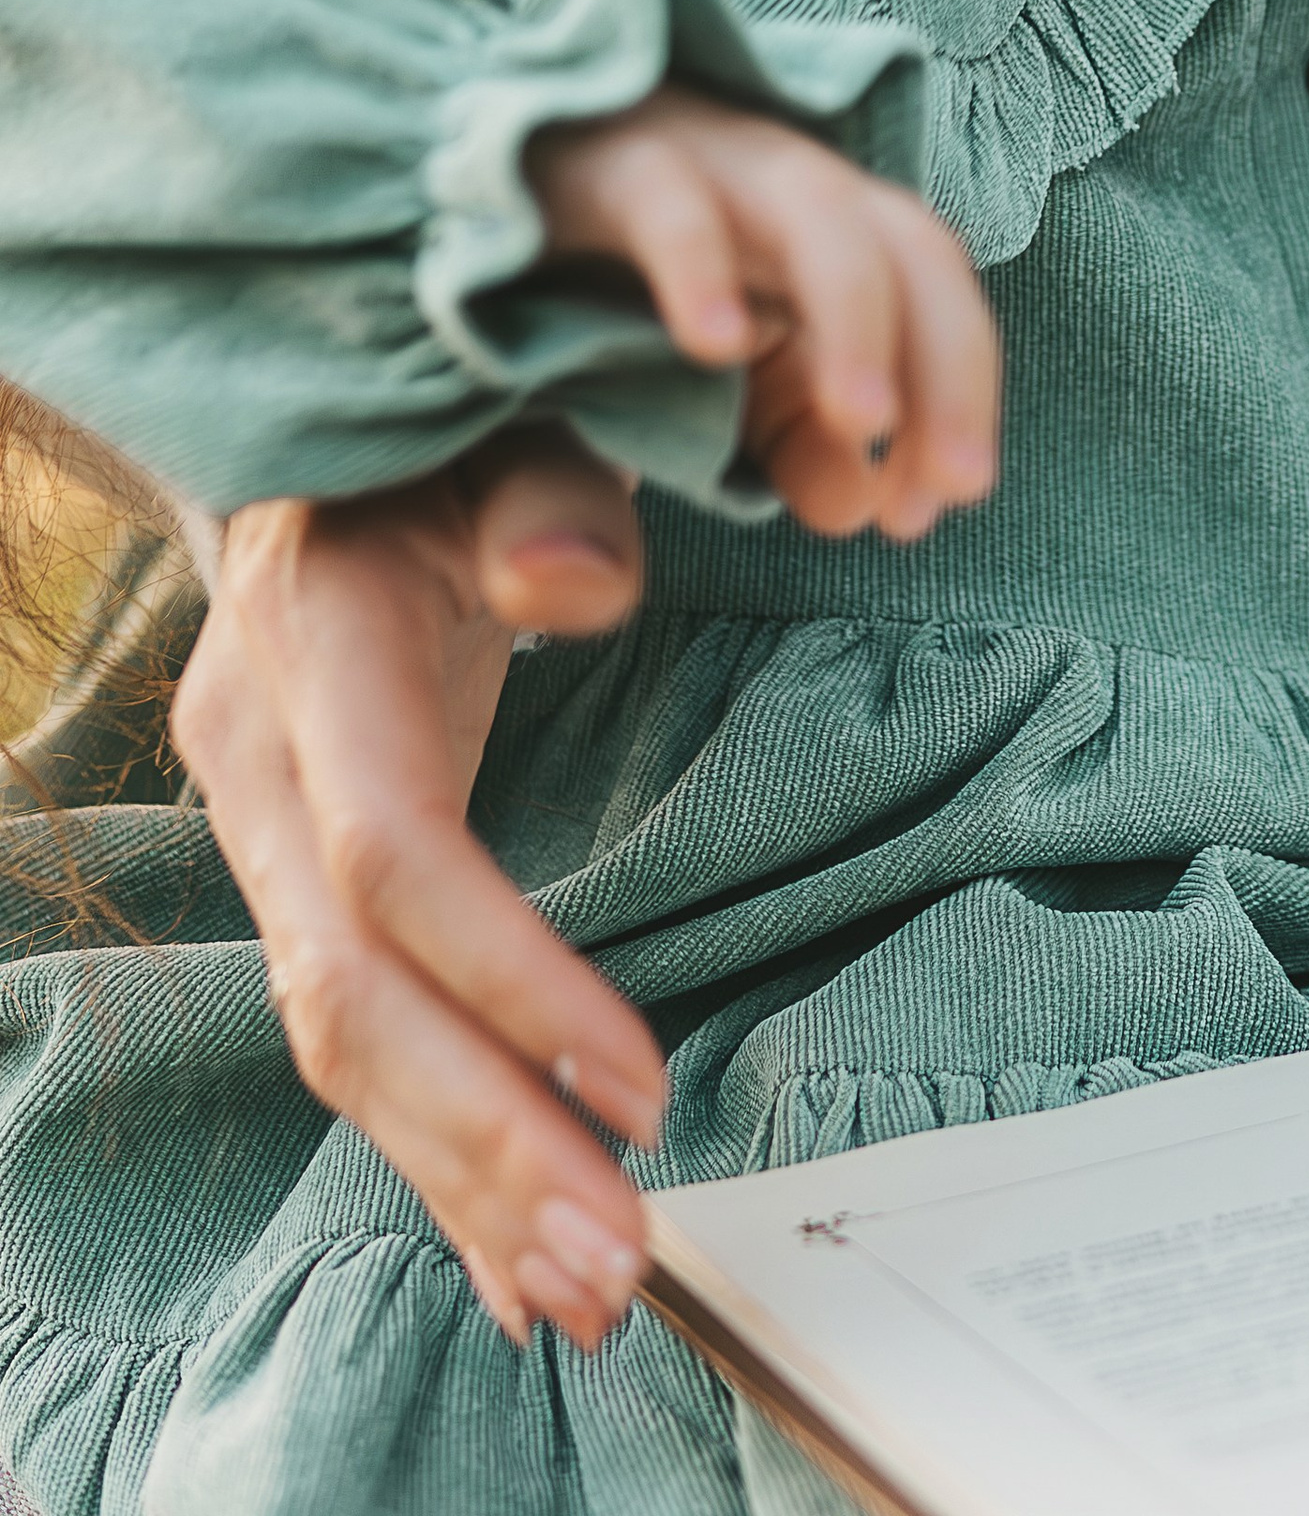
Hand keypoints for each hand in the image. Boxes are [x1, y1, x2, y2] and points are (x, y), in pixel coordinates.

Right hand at [173, 432, 667, 1352]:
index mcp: (312, 646)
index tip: (638, 1079)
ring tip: (588, 1290)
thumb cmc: (457, 425)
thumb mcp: (512, 425)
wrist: (335, 438)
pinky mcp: (301, 881)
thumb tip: (573, 584)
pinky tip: (511, 1254)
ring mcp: (266, 831)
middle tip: (616, 1258)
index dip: (507, 972)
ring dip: (463, 1176)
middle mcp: (263, 761)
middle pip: (350, 993)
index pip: (392, 852)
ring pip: (344, 1044)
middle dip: (481, 1138)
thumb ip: (552, 500)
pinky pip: (359, 1040)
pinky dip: (438, 1150)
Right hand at [529, 85, 1000, 538]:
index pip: (930, 294)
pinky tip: (713, 343)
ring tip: (861, 420)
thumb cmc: (579, 313)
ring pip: (814, 209)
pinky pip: (663, 196)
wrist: (448, 227)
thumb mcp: (695, 407)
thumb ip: (783, 448)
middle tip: (957, 480)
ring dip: (853, 315)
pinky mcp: (592, 160)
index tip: (939, 502)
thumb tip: (861, 501)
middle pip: (906, 243)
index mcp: (812, 238)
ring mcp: (693, 161)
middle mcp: (773, 188)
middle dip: (947, 358)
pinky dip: (699, 259)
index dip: (956, 392)